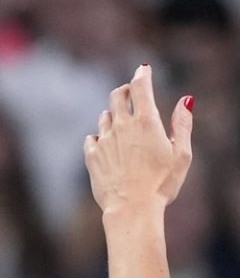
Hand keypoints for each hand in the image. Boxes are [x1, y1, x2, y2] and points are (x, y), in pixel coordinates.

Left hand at [85, 64, 192, 215]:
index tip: (144, 69)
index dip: (142, 75)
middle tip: (132, 93)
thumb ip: (183, 125)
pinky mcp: (91, 156)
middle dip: (125, 90)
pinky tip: (106, 144)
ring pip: (104, 116)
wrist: (132, 208)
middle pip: (117, 95)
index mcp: (146, 122)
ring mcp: (104, 140)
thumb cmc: (162, 183)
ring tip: (123, 124)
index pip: (140, 87)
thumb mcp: (181, 154)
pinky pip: (92, 137)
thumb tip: (186, 100)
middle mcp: (121, 126)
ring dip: (113, 114)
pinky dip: (99, 136)